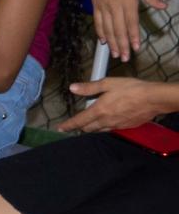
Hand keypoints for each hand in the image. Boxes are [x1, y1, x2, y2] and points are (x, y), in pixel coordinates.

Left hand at [61, 77, 177, 132]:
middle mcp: (106, 121)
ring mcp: (117, 125)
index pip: (79, 121)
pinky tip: (108, 121)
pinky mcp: (127, 127)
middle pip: (88, 128)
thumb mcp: (107, 83)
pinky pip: (112, 129)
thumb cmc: (131, 89)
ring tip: (90, 123)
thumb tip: (73, 88)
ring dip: (93, 127)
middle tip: (76, 124)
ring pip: (100, 130)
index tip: (60, 128)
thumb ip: (89, 87)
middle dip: (80, 126)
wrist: (154, 99)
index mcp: (99, 111)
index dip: (68, 125)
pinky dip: (105, 126)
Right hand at [91, 0, 164, 63]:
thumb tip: (163, 6)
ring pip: (107, 28)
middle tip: (124, 58)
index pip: (131, 23)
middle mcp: (114, 5)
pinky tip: (102, 40)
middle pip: (118, 29)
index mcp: (128, 0)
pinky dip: (100, 31)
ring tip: (114, 53)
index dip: (134, 36)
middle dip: (121, 45)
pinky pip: (97, 21)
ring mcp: (103, 5)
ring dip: (111, 42)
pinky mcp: (96, 3)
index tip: (136, 48)